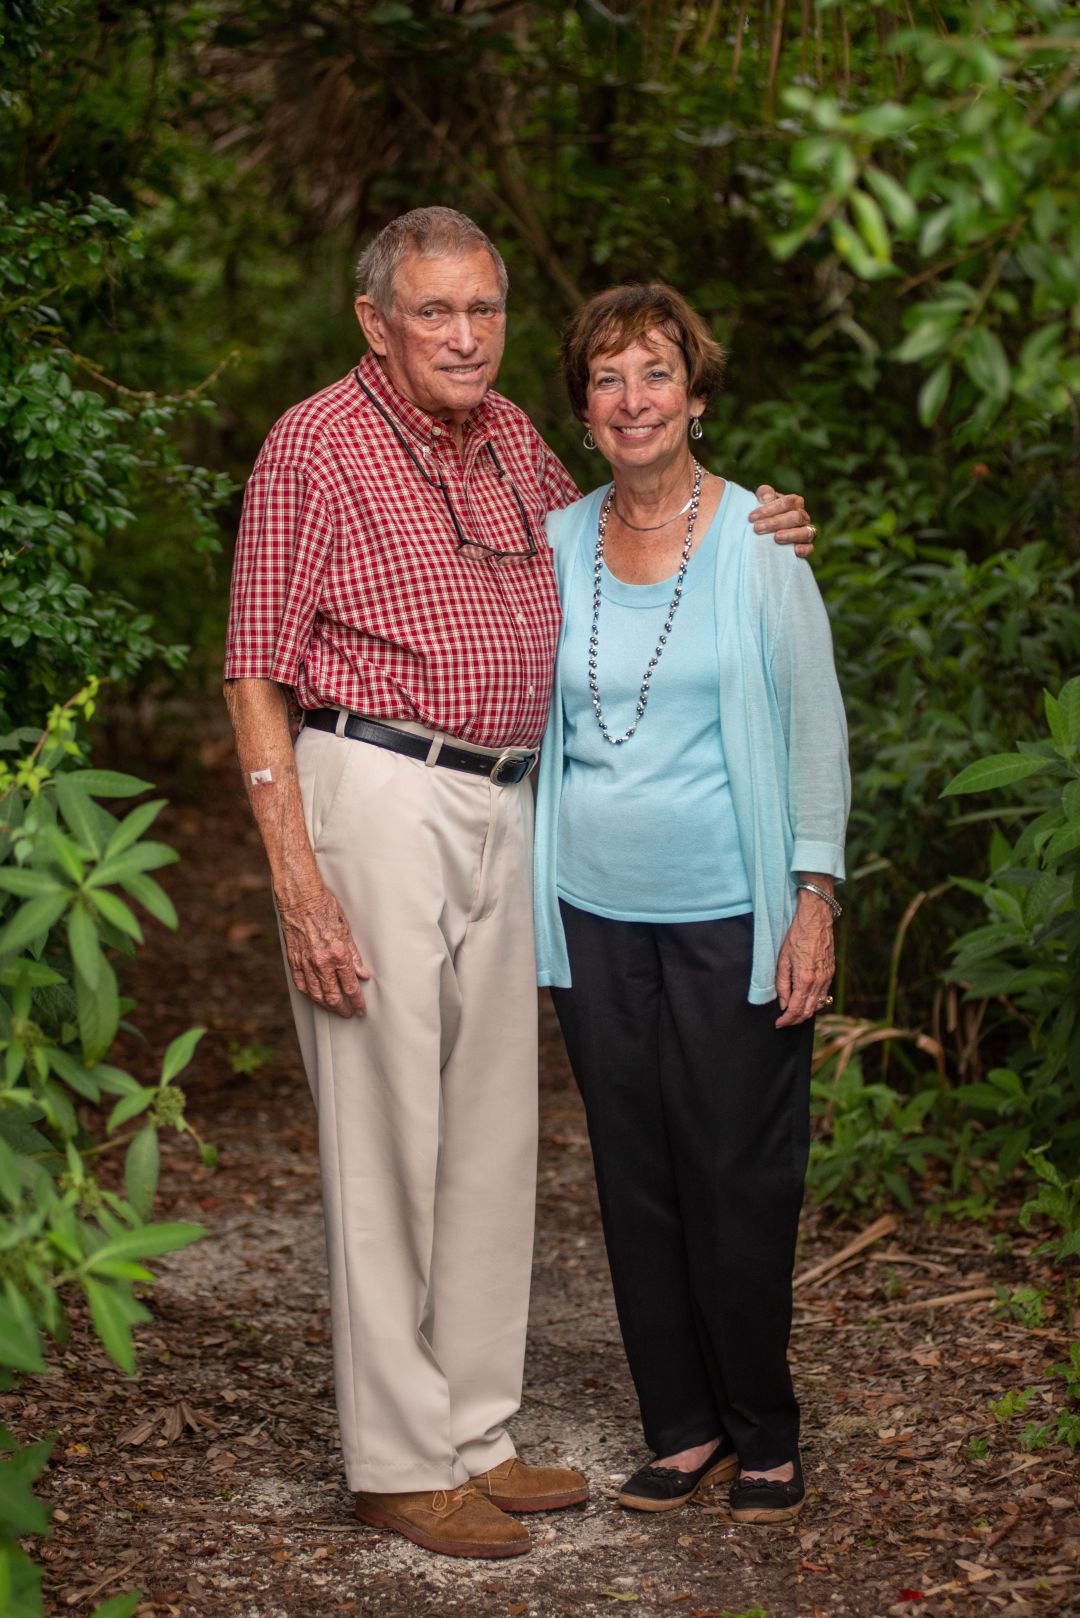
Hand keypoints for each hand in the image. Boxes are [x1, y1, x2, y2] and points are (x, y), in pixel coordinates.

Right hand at [278, 885, 369, 1015]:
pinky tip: (315, 998)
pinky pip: (301, 984)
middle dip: (342, 1008)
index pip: (350, 986)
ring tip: (334, 1010)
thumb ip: (355, 956)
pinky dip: (309, 995)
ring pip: (316, 994)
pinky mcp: (293, 960)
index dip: (357, 1001)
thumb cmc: (325, 910)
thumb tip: (363, 974)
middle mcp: (321, 962)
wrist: (300, 899)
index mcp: (337, 954)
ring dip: (327, 1005)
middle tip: (349, 1014)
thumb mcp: (346, 931)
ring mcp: (305, 963)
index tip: (360, 1009)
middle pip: (333, 996)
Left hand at [750, 485, 815, 558]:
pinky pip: (809, 548)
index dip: (769, 509)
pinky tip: (795, 550)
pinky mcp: (806, 546)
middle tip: (758, 528)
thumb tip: (767, 497)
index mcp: (794, 502)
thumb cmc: (765, 514)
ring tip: (777, 538)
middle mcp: (803, 516)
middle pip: (795, 517)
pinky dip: (804, 549)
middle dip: (775, 522)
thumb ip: (764, 493)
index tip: (752, 517)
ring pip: (806, 532)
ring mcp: (806, 531)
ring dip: (791, 535)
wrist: (767, 533)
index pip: (786, 503)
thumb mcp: (762, 500)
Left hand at [774, 896, 834, 1027]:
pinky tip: (806, 1001)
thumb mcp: (783, 960)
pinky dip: (815, 1003)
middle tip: (784, 1022)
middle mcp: (819, 981)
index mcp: (805, 979)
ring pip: (818, 1005)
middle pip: (808, 1011)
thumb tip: (784, 1003)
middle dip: (795, 1020)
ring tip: (793, 1013)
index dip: (786, 1020)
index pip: (796, 1009)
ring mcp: (828, 977)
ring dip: (805, 1013)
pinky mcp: (831, 972)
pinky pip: (824, 994)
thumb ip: (782, 984)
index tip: (778, 1024)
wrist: (816, 919)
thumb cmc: (797, 936)